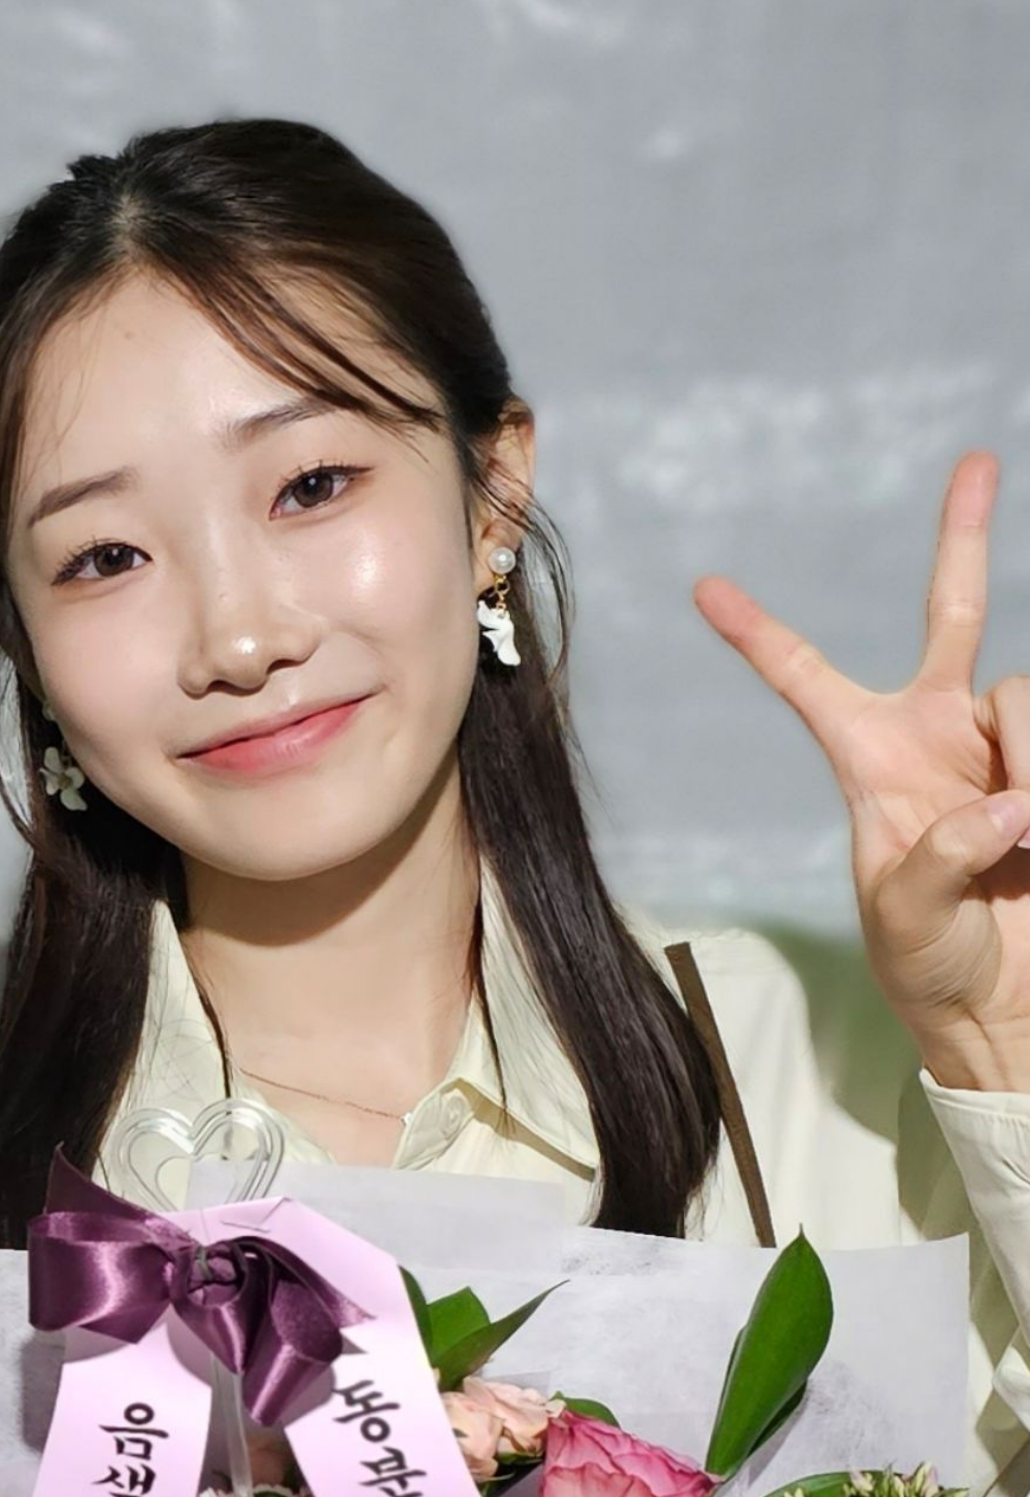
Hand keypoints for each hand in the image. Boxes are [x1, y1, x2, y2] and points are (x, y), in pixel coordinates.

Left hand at [693, 450, 1029, 1091]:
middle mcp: (938, 731)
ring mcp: (1003, 745)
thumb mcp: (904, 916)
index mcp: (869, 754)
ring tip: (1029, 832)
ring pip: (1026, 693)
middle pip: (952, 612)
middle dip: (963, 536)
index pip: (805, 678)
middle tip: (976, 461)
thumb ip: (943, 857)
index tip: (705, 586)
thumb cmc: (928, 961)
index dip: (759, 634)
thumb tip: (1009, 800)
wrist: (1001, 1005)